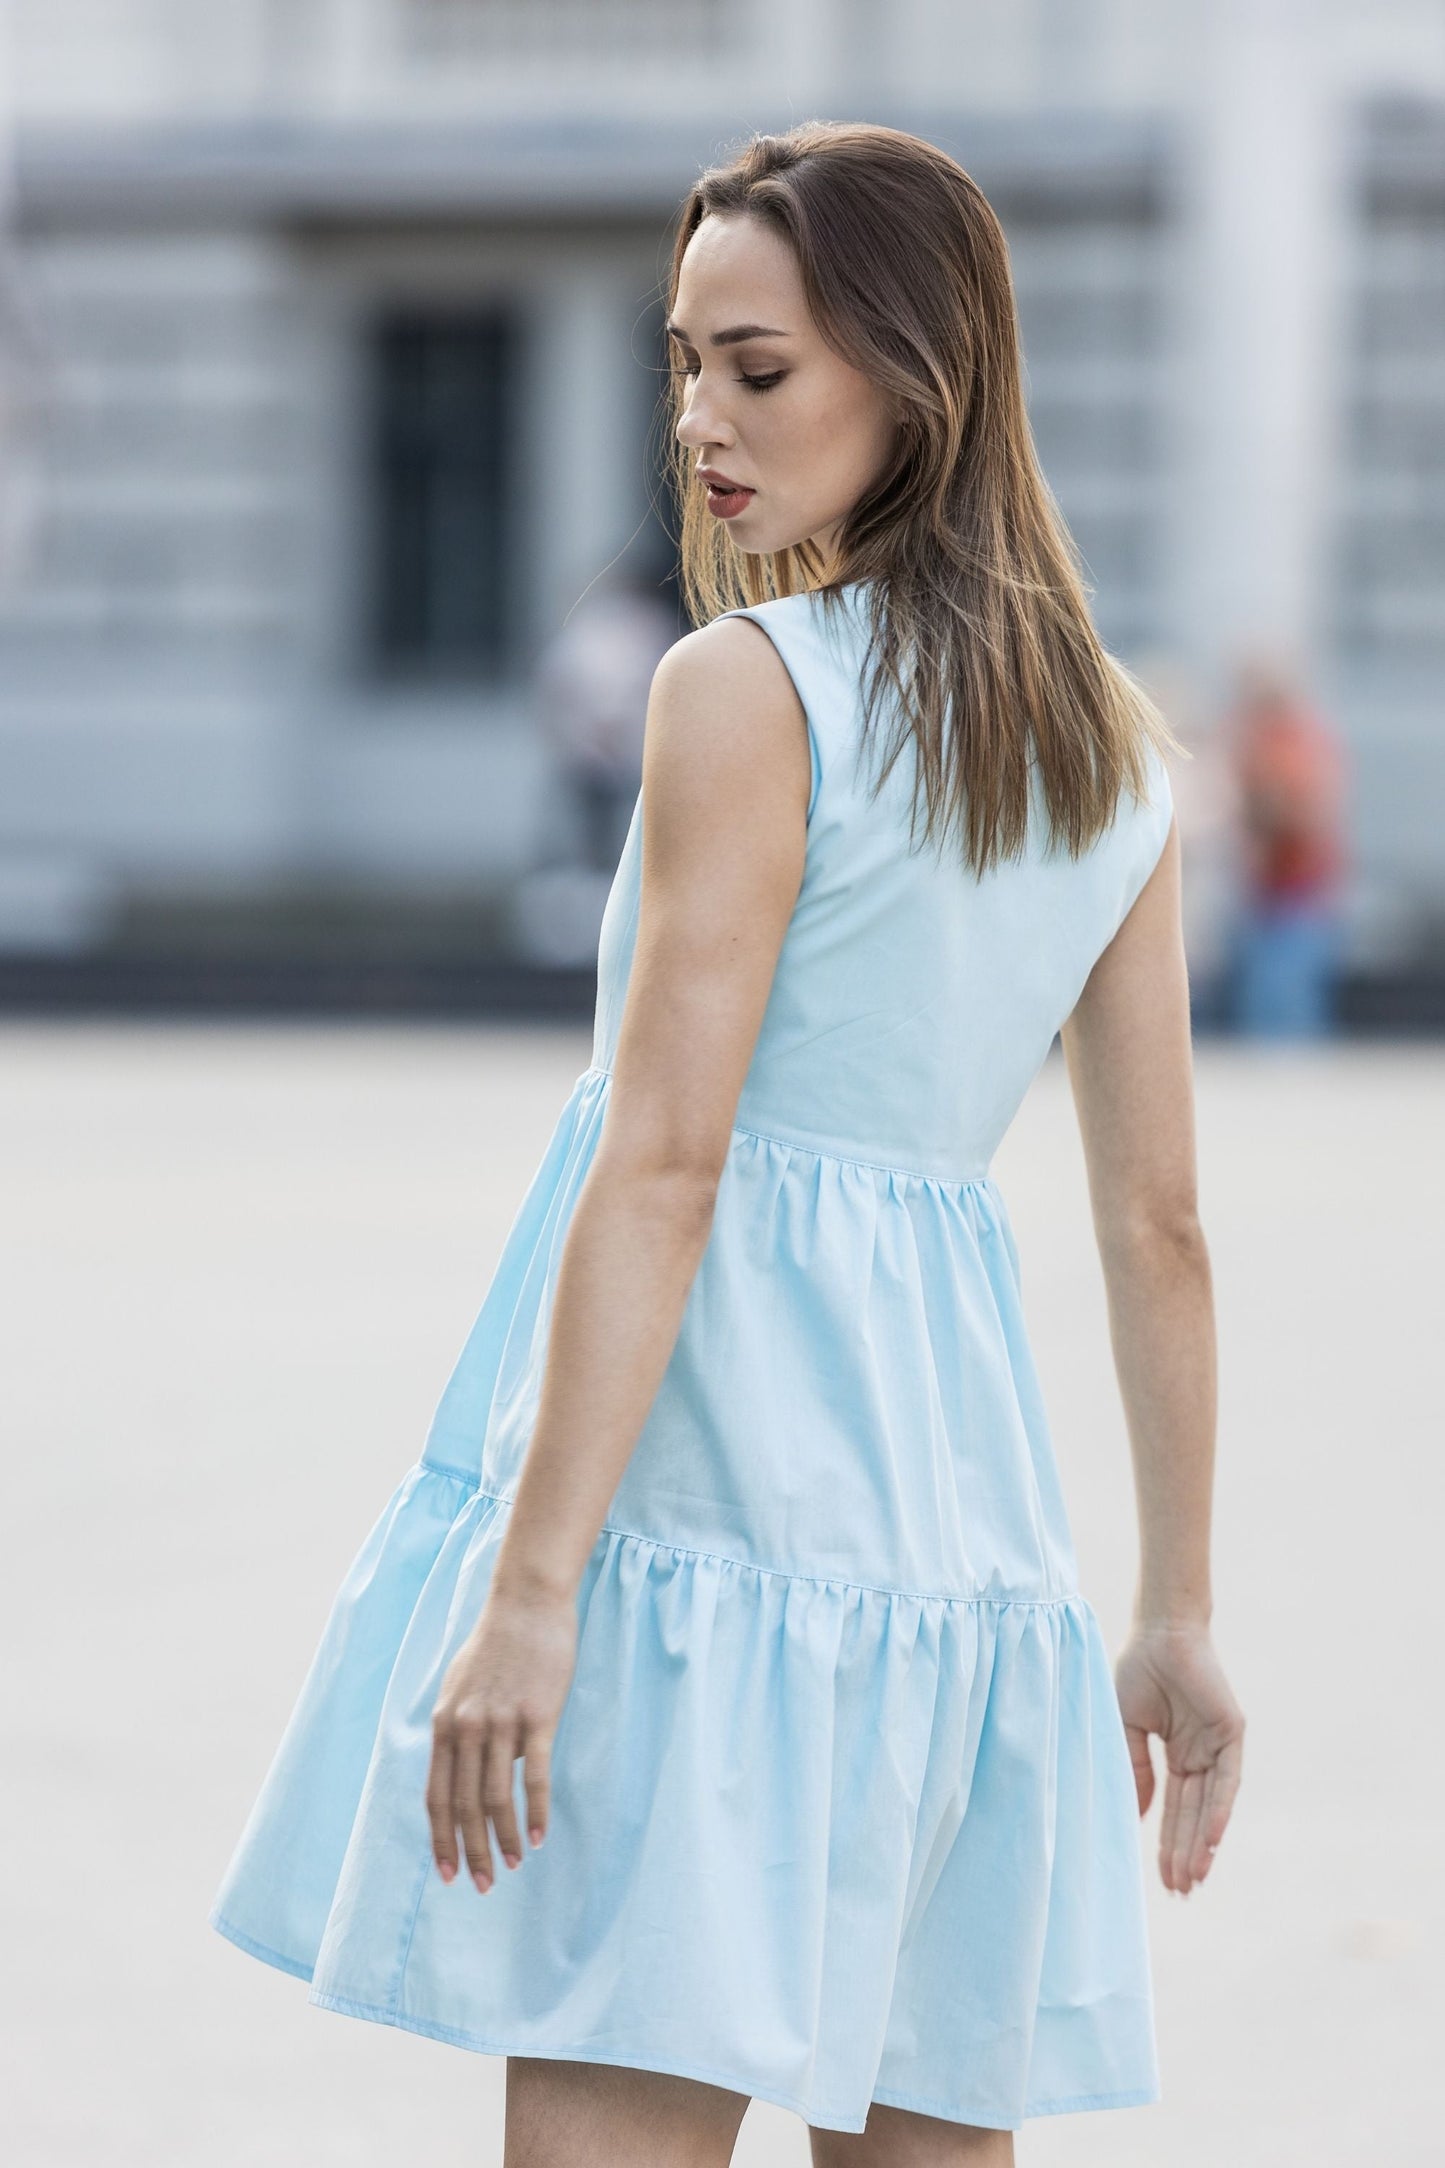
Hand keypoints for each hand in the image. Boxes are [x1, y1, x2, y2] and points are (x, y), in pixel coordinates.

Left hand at [426, 1581, 577, 1892]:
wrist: (526, 1602)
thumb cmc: (497, 1645)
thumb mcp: (462, 1686)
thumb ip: (461, 1729)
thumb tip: (473, 1770)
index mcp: (443, 1723)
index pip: (436, 1796)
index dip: (441, 1839)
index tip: (447, 1874)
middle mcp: (465, 1727)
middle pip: (464, 1805)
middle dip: (471, 1852)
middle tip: (483, 1887)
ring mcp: (500, 1722)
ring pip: (497, 1797)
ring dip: (503, 1839)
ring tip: (513, 1866)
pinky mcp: (536, 1716)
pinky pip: (534, 1776)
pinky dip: (534, 1812)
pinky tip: (537, 1838)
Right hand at [1114, 1621, 1244, 1894]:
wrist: (1159, 1632)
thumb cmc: (1139, 1671)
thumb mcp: (1127, 1727)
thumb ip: (1135, 1770)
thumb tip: (1138, 1817)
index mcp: (1178, 1755)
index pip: (1174, 1809)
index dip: (1168, 1843)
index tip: (1163, 1880)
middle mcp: (1201, 1756)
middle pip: (1194, 1816)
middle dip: (1186, 1854)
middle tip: (1179, 1893)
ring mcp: (1218, 1747)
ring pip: (1211, 1807)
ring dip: (1203, 1843)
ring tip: (1192, 1879)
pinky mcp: (1232, 1734)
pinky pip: (1227, 1782)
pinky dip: (1219, 1811)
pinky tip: (1211, 1841)